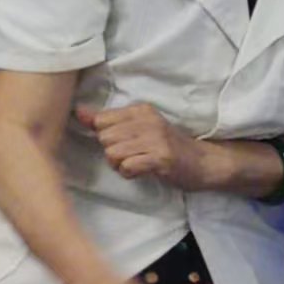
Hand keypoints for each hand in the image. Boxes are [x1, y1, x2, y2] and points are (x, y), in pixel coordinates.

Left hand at [81, 103, 217, 191]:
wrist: (205, 162)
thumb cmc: (167, 146)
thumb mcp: (139, 128)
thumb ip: (108, 121)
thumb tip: (78, 112)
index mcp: (140, 110)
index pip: (101, 120)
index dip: (106, 137)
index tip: (123, 143)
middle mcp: (147, 120)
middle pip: (104, 138)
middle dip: (112, 152)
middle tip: (131, 157)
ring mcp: (156, 139)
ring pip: (112, 153)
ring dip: (120, 165)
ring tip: (137, 164)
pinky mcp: (161, 158)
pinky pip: (127, 166)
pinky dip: (129, 173)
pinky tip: (141, 172)